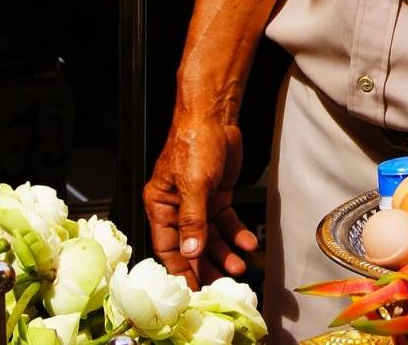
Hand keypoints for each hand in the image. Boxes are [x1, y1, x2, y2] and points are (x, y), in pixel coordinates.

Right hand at [144, 117, 258, 286]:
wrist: (215, 117)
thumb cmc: (194, 143)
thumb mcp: (193, 184)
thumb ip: (192, 220)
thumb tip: (191, 252)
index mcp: (160, 205)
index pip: (167, 247)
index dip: (180, 269)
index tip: (191, 290)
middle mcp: (177, 207)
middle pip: (191, 246)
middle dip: (207, 265)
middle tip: (222, 283)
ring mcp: (198, 203)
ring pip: (211, 237)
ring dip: (225, 252)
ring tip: (239, 266)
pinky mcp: (217, 196)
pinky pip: (226, 222)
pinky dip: (236, 233)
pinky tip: (248, 243)